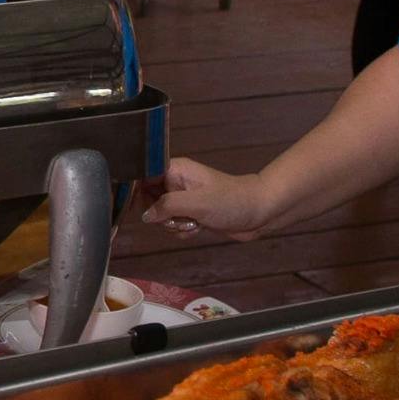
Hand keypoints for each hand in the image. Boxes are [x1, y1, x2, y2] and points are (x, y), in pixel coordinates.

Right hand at [147, 159, 275, 238]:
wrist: (259, 213)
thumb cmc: (230, 202)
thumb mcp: (197, 203)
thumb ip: (167, 206)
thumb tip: (145, 216)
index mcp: (175, 170)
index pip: (143, 176)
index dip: (139, 192)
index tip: (146, 208)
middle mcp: (175, 182)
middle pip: (149, 200)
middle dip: (160, 214)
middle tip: (179, 217)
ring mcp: (183, 199)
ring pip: (161, 216)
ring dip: (173, 225)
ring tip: (193, 223)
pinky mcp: (191, 214)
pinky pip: (174, 225)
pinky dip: (182, 230)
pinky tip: (197, 229)